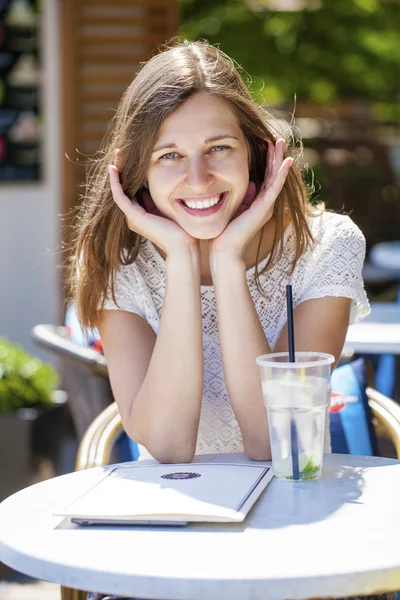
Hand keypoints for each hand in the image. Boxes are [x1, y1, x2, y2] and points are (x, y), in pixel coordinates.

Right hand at [109, 154, 196, 256]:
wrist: (183, 244)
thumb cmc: (181, 228)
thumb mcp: (169, 206)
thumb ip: (161, 196)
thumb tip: (163, 180)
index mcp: (142, 213)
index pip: (132, 188)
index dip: (130, 172)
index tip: (131, 155)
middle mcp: (134, 215)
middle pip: (124, 187)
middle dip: (122, 168)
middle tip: (120, 150)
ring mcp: (132, 216)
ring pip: (119, 189)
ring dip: (117, 171)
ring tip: (117, 154)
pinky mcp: (134, 217)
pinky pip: (120, 196)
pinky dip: (115, 183)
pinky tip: (113, 169)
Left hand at [210, 138, 292, 258]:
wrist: (225, 248)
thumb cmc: (227, 231)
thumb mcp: (236, 207)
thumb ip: (245, 196)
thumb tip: (251, 184)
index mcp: (259, 203)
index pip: (266, 177)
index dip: (268, 161)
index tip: (266, 144)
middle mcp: (266, 203)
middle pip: (274, 175)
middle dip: (275, 156)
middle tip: (278, 139)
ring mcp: (266, 206)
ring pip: (276, 178)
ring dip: (279, 160)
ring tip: (280, 143)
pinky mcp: (264, 208)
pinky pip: (274, 188)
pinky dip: (280, 174)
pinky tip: (285, 161)